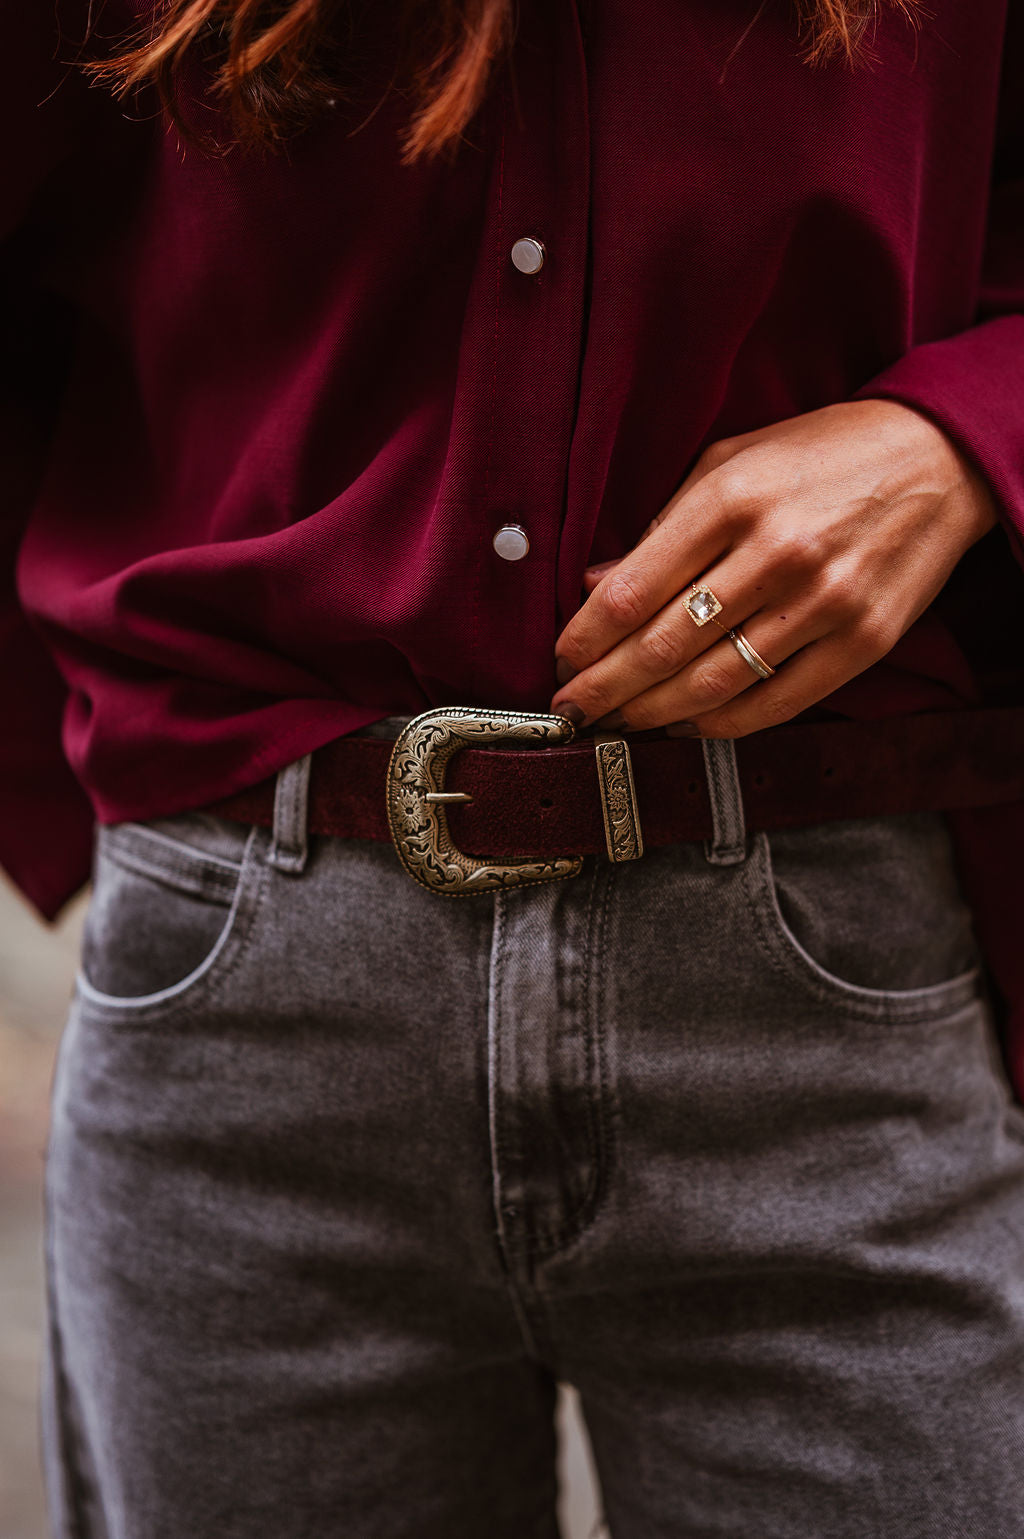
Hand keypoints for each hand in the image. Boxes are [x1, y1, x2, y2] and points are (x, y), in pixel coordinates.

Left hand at [549, 399, 998, 738]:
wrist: (940, 460)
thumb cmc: (821, 455)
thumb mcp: (730, 462)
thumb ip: (661, 526)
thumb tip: (594, 585)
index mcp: (731, 498)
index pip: (632, 591)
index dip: (585, 638)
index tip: (561, 658)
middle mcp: (775, 554)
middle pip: (662, 647)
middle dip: (605, 688)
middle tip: (573, 708)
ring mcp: (823, 604)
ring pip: (712, 685)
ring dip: (652, 714)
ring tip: (619, 721)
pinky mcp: (861, 643)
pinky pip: (773, 705)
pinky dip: (718, 724)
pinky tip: (684, 725)